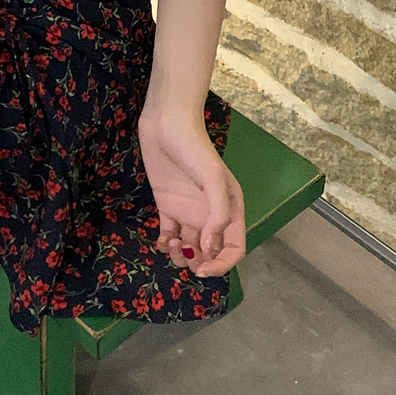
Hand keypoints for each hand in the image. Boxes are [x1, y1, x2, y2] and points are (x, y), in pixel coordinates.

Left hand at [137, 104, 244, 277]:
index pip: (234, 248)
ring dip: (180, 255)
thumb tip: (210, 249)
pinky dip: (165, 244)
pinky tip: (161, 240)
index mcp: (229, 209)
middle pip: (210, 253)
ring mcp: (188, 210)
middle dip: (198, 263)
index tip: (203, 270)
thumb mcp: (213, 178)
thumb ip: (217, 215)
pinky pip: (169, 234)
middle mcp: (210, 214)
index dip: (222, 264)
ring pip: (189, 247)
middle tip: (183, 255)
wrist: (167, 124)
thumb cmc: (195, 147)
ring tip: (170, 242)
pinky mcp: (167, 205)